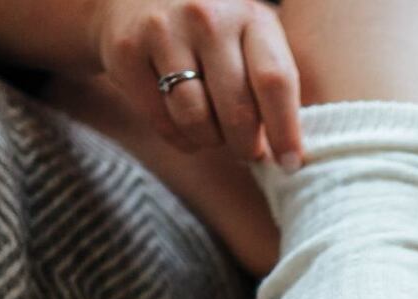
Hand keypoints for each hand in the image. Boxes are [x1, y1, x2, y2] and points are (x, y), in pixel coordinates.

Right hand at [92, 0, 304, 164]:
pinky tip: (184, 126)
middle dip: (246, 145)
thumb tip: (286, 155)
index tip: (290, 163)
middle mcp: (208, 18)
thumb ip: (269, 87)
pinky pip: (162, 121)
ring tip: (213, 132)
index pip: (275, 80)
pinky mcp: (127, 51)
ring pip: (196, 119)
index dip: (285, 130)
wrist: (132, 0)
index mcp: (251, 16)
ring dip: (210, 140)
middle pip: (237, 108)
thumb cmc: (209, 34)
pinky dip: (180, 137)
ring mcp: (164, 32)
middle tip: (247, 152)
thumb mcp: (248, 41)